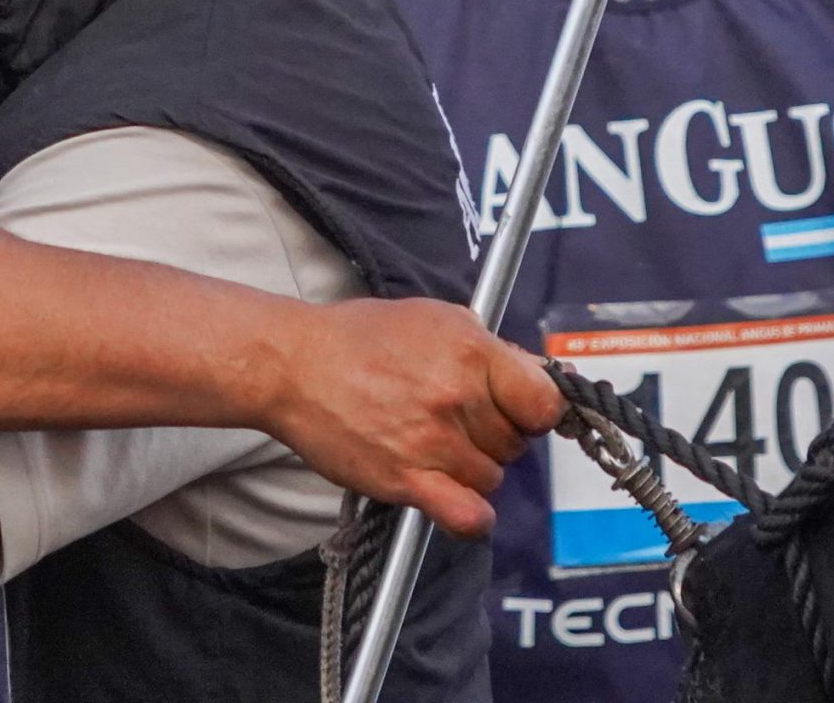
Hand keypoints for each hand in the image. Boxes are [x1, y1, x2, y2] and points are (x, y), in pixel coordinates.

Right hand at [264, 298, 563, 540]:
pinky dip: (470, 516)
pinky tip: (456, 501)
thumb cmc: (353, 338)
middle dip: (490, 436)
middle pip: (514, 444)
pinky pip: (467, 516)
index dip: (534, 411)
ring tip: (426, 444)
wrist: (290, 365)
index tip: (516, 412)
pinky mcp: (406, 478)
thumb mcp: (430, 318)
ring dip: (468, 469)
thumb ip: (485, 345)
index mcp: (469, 350)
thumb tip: (532, 373)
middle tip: (448, 420)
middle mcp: (456, 395)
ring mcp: (432, 440)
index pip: (544, 402)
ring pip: (489, 478)